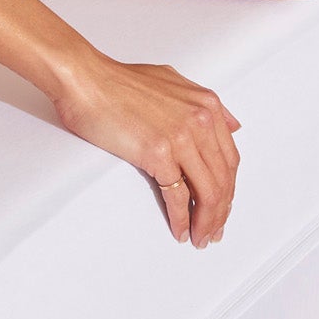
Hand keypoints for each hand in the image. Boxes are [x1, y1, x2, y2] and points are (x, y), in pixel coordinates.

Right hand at [51, 56, 241, 246]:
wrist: (87, 80)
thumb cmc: (119, 82)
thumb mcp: (173, 82)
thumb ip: (204, 103)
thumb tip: (231, 123)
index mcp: (207, 105)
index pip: (230, 158)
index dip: (229, 188)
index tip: (223, 206)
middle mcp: (200, 120)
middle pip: (223, 178)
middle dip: (221, 211)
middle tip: (214, 231)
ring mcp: (181, 137)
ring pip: (207, 190)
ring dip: (206, 221)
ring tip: (200, 237)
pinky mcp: (158, 153)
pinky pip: (178, 195)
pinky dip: (182, 218)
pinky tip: (180, 229)